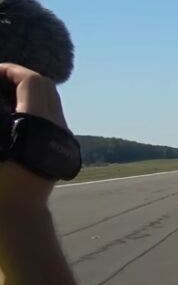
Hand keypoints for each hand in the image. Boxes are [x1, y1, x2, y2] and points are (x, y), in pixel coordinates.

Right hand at [0, 63, 64, 205]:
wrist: (16, 214)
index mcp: (38, 121)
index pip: (31, 81)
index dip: (9, 70)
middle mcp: (57, 126)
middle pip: (45, 88)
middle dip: (20, 78)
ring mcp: (63, 138)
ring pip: (50, 102)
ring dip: (27, 93)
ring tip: (0, 95)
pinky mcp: (63, 149)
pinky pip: (51, 117)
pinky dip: (33, 107)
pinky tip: (13, 115)